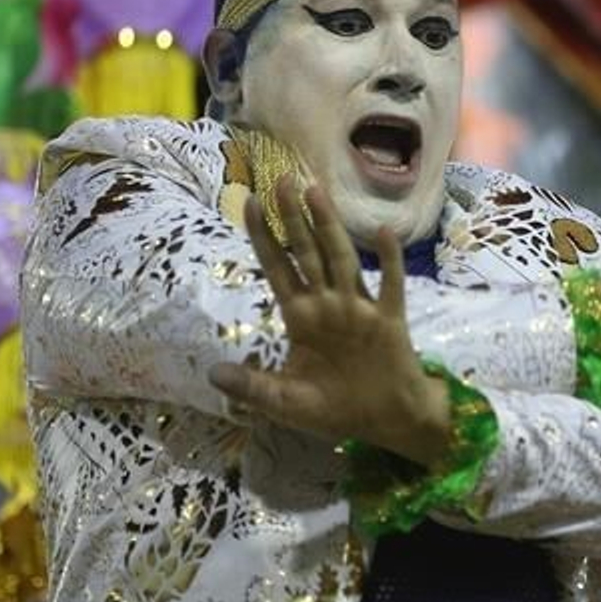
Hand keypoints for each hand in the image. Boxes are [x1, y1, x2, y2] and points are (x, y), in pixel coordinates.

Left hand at [209, 178, 451, 465]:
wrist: (387, 422)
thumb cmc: (337, 408)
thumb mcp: (287, 402)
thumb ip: (253, 388)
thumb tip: (211, 375)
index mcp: (302, 318)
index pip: (278, 268)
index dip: (263, 236)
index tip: (248, 202)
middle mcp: (328, 305)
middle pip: (307, 252)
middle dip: (293, 218)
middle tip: (281, 179)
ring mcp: (359, 309)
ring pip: (341, 259)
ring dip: (329, 227)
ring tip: (316, 192)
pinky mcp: (388, 320)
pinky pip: (389, 285)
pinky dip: (387, 261)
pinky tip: (383, 233)